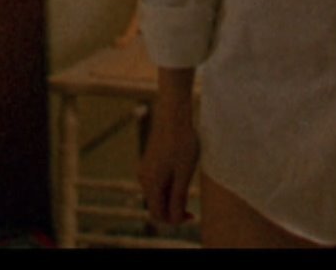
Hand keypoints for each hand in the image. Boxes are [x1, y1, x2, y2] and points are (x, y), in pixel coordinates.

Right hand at [137, 74, 199, 225]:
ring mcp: (144, 169)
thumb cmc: (182, 143)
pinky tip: (182, 173)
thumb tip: (173, 219)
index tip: (191, 214)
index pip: (158, 215)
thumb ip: (178, 198)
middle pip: (156, 205)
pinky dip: (169, 186)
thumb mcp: (184, 174)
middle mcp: (143, 179)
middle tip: (192, 207)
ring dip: (172, 197)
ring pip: (157, 194)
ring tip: (188, 183)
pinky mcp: (149, 162)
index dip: (174, 220)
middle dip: (173, 209)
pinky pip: (157, 182)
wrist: (174, 114)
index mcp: (151, 184)